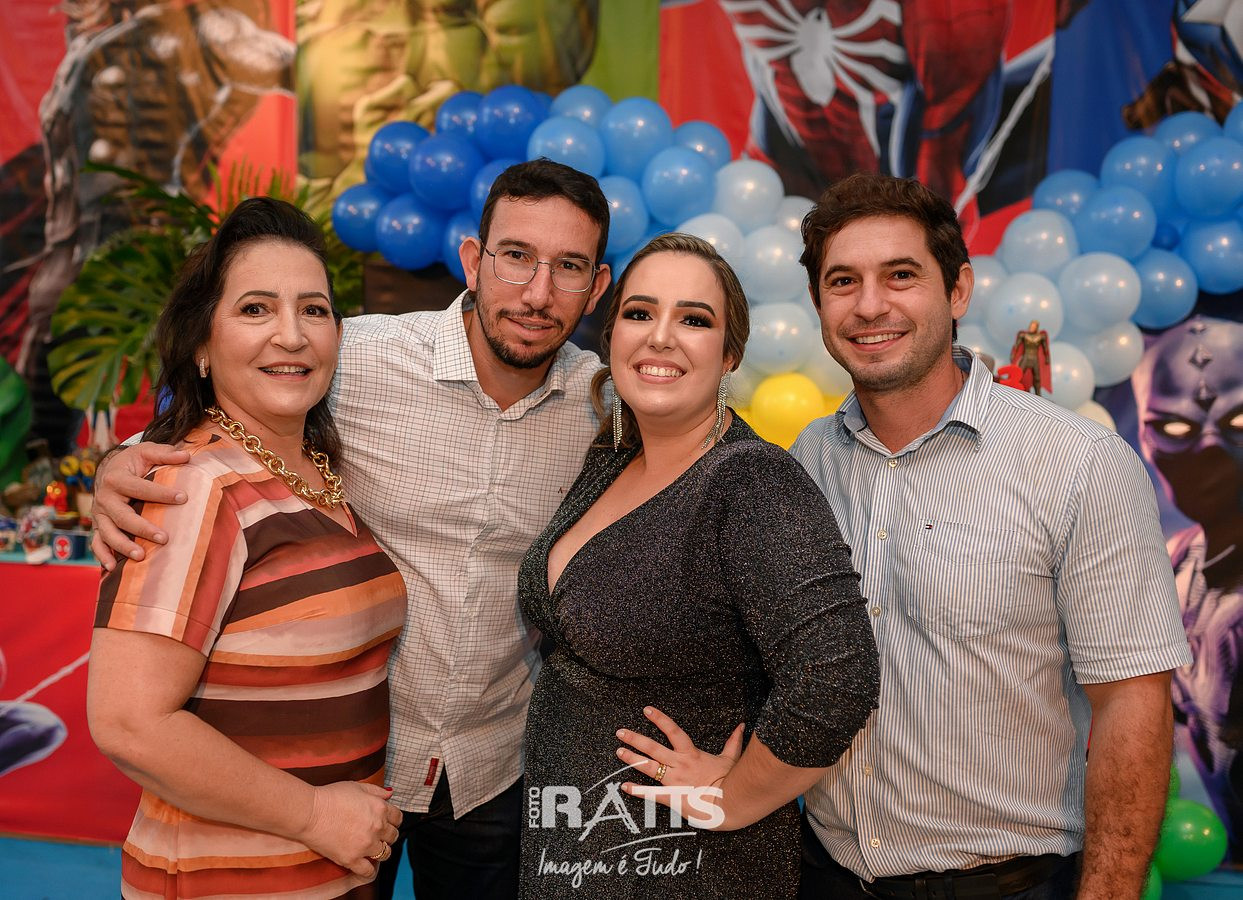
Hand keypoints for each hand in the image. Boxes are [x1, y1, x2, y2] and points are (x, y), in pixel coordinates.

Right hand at [91, 442, 189, 568]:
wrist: (109, 470)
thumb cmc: (132, 462)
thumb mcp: (146, 452)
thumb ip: (165, 453)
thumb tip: (186, 456)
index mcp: (116, 478)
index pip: (140, 488)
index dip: (162, 493)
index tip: (184, 498)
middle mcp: (104, 498)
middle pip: (123, 516)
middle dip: (142, 528)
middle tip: (164, 538)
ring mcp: (100, 514)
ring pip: (108, 533)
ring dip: (123, 545)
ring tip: (141, 556)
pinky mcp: (98, 526)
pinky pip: (97, 543)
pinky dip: (102, 555)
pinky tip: (112, 567)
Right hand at [298, 781, 401, 877]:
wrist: (309, 812)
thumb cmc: (330, 796)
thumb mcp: (357, 786)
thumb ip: (376, 791)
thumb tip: (390, 795)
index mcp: (379, 808)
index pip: (398, 818)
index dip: (393, 820)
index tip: (387, 822)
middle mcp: (376, 827)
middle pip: (393, 836)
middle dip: (387, 835)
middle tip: (378, 835)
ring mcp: (365, 845)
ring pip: (385, 854)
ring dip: (381, 851)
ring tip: (372, 849)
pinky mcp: (352, 859)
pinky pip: (368, 871)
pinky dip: (369, 870)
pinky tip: (366, 866)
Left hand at [615, 706, 743, 827]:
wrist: (730, 804)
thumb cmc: (731, 781)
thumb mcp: (731, 758)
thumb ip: (733, 741)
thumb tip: (742, 726)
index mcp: (691, 753)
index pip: (673, 731)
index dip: (659, 719)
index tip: (646, 710)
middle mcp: (680, 764)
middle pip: (653, 748)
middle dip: (635, 739)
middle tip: (620, 732)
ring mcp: (674, 781)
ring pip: (649, 767)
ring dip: (633, 759)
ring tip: (619, 752)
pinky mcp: (672, 797)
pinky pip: (651, 793)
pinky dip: (637, 790)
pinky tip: (624, 786)